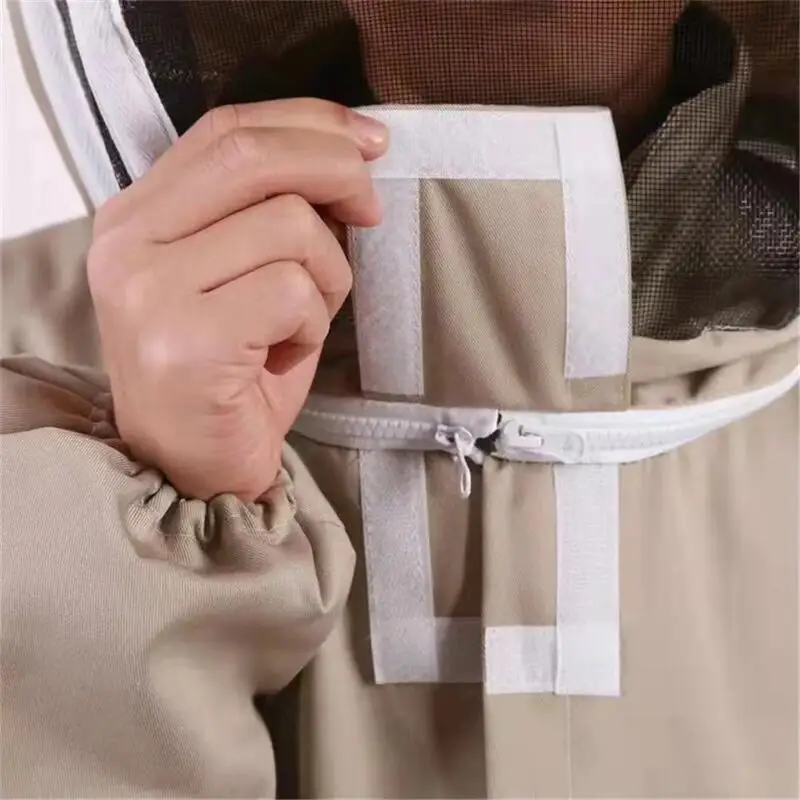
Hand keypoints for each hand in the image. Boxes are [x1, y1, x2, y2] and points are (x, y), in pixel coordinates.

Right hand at [88, 99, 387, 499]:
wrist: (196, 468)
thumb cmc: (231, 373)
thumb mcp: (239, 275)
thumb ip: (265, 211)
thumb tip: (345, 161)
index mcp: (134, 217)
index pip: (226, 130)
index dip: (307, 123)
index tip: (367, 140)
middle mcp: (127, 244)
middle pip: (254, 159)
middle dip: (337, 170)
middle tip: (370, 211)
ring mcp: (151, 292)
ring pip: (289, 227)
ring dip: (327, 275)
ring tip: (303, 321)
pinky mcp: (190, 340)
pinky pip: (295, 290)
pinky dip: (314, 321)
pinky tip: (285, 353)